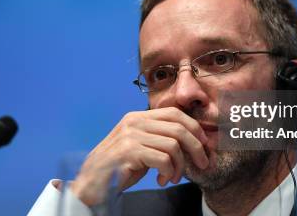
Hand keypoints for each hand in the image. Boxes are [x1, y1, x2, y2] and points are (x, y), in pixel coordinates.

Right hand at [70, 107, 209, 205]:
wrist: (92, 184)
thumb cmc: (120, 168)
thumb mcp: (142, 147)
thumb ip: (159, 138)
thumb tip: (194, 139)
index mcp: (137, 117)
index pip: (174, 113)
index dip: (194, 127)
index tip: (204, 144)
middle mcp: (134, 122)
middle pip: (179, 128)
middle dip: (196, 147)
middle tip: (202, 163)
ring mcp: (130, 136)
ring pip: (173, 145)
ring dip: (180, 166)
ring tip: (173, 177)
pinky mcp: (129, 152)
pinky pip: (163, 159)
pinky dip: (169, 172)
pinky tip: (162, 180)